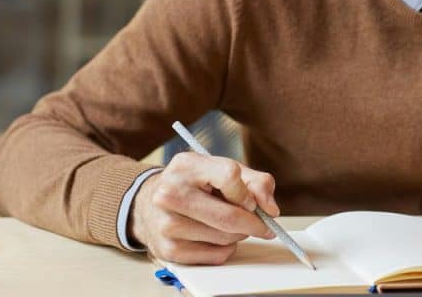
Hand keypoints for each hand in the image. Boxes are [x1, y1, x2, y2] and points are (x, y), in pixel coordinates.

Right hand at [129, 152, 279, 263]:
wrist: (150, 203)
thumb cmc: (194, 184)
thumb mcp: (223, 170)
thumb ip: (256, 182)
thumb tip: (271, 210)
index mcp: (186, 166)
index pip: (230, 176)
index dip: (246, 192)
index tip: (250, 201)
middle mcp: (170, 194)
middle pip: (228, 216)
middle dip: (252, 223)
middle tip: (261, 224)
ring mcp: (167, 224)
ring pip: (225, 238)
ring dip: (238, 235)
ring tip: (230, 225)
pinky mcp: (168, 250)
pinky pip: (215, 255)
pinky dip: (226, 248)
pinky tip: (216, 236)